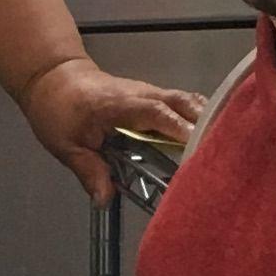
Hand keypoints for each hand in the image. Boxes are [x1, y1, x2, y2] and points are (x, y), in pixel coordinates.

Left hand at [19, 54, 209, 204]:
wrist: (52, 76)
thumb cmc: (57, 109)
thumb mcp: (66, 145)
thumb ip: (89, 171)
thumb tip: (105, 199)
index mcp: (118, 106)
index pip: (156, 113)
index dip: (179, 129)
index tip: (198, 148)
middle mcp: (139, 94)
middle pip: (181, 102)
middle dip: (204, 123)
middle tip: (223, 150)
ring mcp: (147, 92)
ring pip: (185, 100)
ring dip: (204, 120)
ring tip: (222, 147)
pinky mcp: (150, 96)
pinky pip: (180, 104)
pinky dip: (195, 118)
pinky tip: (205, 138)